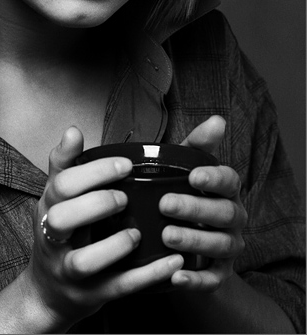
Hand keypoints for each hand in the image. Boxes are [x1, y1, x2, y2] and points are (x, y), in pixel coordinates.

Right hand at [23, 126, 184, 329]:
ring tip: (137, 233)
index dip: (94, 172)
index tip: (125, 164)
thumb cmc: (61, 233)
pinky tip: (173, 262)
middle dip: (97, 204)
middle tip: (125, 197)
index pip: (62, 184)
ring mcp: (69, 270)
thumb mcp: (57, 198)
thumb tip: (72, 129)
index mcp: (49, 207)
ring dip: (114, 246)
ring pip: (84, 261)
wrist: (47, 294)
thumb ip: (66, 164)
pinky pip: (117, 288)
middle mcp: (53, 238)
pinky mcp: (90, 296)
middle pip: (62, 219)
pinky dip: (146, 276)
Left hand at [159, 115, 246, 291]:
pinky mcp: (218, 274)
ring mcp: (228, 246)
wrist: (184, 242)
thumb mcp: (185, 166)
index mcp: (225, 189)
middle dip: (196, 208)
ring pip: (219, 245)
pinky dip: (196, 280)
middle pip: (223, 213)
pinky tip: (175, 275)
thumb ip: (197, 145)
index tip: (193, 176)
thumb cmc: (182, 194)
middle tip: (166, 205)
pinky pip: (212, 280)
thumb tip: (218, 119)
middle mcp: (233, 217)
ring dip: (195, 241)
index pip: (229, 180)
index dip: (214, 178)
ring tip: (167, 236)